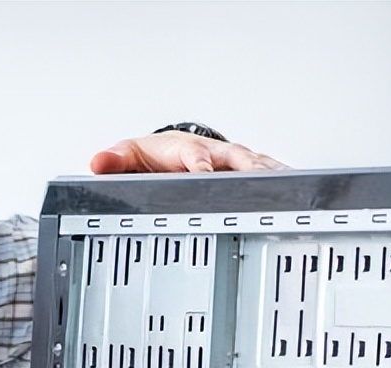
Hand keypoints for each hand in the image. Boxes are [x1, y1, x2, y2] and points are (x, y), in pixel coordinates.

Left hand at [90, 131, 286, 173]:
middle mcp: (214, 153)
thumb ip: (114, 161)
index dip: (199, 164)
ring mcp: (232, 162)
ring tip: (284, 189)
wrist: (168, 151)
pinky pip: (266, 175)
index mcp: (186, 150)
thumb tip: (97, 162)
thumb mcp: (129, 157)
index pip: (194, 156)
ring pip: (256, 166)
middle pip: (235, 159)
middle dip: (248, 170)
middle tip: (258, 184)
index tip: (203, 171)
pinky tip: (293, 194)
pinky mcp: (245, 171)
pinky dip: (280, 182)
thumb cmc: (152, 156)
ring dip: (269, 176)